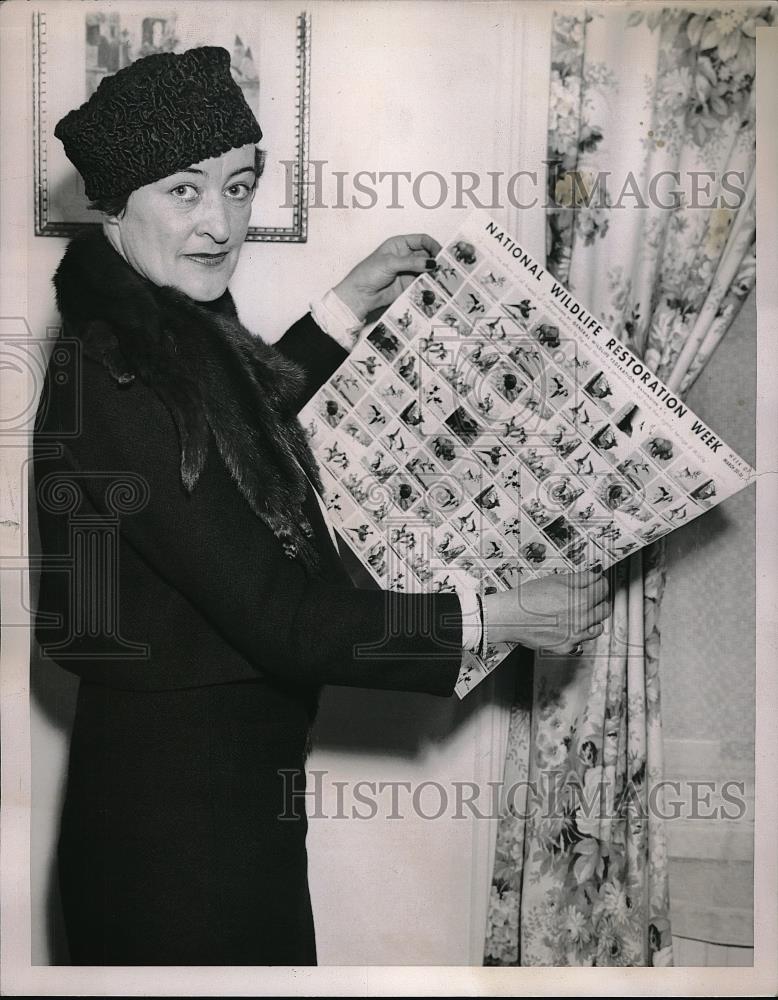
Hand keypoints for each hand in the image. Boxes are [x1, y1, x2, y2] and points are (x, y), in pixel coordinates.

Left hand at [332, 233, 441, 320]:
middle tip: (446, 268)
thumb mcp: (390, 263)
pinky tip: (435, 287)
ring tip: (443, 279)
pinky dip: (429, 285)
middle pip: (427, 255)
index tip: (441, 254)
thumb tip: (431, 263)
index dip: (433, 245)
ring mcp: (408, 271)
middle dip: (436, 261)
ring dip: (434, 274)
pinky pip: (423, 283)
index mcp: (400, 244)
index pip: (422, 240)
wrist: (359, 295)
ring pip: (427, 270)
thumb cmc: (368, 273)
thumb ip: (412, 263)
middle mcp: (406, 256)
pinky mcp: (409, 285)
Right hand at [483, 569, 609, 654]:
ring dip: (591, 619)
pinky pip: (581, 641)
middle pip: (604, 609)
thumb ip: (580, 578)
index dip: (599, 582)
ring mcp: (574, 636)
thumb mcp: (554, 580)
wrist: (508, 617)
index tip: (596, 583)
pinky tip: (566, 626)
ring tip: (577, 613)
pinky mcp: (565, 647)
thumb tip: (595, 575)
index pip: (603, 588)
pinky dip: (577, 634)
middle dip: (598, 601)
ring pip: (597, 628)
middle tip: (587, 597)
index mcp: (581, 600)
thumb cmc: (527, 598)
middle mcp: (581, 619)